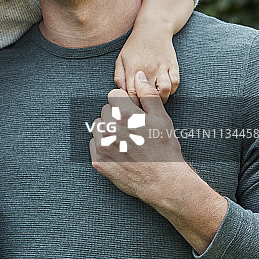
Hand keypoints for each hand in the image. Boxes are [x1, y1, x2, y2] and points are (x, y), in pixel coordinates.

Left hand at [89, 71, 188, 203]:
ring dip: (108, 130)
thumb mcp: (162, 118)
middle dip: (117, 116)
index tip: (134, 114)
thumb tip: (139, 76)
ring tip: (126, 141)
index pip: (114, 96)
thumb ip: (148, 94)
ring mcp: (101, 146)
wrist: (164, 182)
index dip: (125, 103)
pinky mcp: (97, 161)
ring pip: (98, 127)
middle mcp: (109, 128)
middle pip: (105, 111)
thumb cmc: (165, 149)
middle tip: (133, 129)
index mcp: (124, 114)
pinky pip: (94, 144)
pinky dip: (103, 146)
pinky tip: (119, 152)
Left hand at [114, 24, 178, 102]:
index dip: (132, 105)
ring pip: (165, 91)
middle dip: (146, 105)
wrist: (153, 29)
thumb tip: (120, 93)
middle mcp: (148, 69)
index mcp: (133, 69)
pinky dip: (171, 90)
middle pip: (149, 96)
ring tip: (155, 100)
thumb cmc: (134, 46)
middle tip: (144, 107)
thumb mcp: (120, 59)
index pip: (132, 95)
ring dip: (161, 99)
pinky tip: (164, 90)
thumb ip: (119, 77)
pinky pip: (175, 83)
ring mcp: (162, 67)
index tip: (132, 108)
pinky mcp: (173, 66)